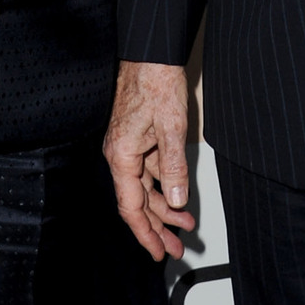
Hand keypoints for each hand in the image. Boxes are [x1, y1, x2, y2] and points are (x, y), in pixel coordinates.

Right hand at [103, 60, 195, 261]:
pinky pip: (149, 171)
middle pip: (137, 202)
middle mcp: (120, 154)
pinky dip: (164, 186)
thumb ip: (174, 166)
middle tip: (175, 248)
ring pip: (144, 188)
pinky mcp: (137, 138)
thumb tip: (177, 200)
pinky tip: (178, 195)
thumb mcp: (172, 127)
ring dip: (164, 208)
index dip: (145, 233)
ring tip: (185, 224)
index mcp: (122, 156)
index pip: (131, 207)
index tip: (158, 252)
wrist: (150, 53)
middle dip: (157, 227)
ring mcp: (128, 147)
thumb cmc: (155, 82)